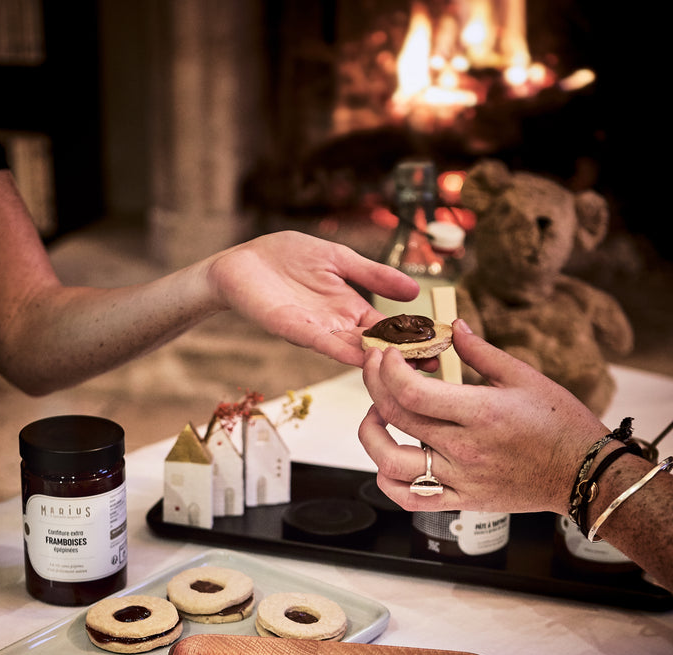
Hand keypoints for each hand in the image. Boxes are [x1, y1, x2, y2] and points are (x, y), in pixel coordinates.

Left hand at [205, 230, 420, 366]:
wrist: (240, 263)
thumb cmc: (285, 258)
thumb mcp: (338, 258)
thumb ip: (373, 275)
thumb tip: (414, 290)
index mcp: (350, 309)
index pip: (388, 329)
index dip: (412, 337)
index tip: (440, 347)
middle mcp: (336, 326)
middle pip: (375, 346)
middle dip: (401, 358)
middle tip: (433, 369)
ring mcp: (315, 330)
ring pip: (352, 350)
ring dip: (376, 360)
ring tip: (404, 370)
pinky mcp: (291, 328)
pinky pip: (320, 341)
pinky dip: (341, 350)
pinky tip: (361, 357)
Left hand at [358, 320, 606, 514]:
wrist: (583, 473)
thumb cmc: (559, 422)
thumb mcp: (524, 377)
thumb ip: (481, 352)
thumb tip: (453, 326)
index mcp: (480, 413)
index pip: (412, 392)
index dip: (389, 369)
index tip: (387, 354)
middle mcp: (464, 448)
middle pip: (396, 418)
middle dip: (374, 386)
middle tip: (375, 370)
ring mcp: (460, 479)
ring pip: (392, 464)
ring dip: (371, 437)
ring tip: (376, 417)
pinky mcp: (461, 500)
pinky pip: (410, 499)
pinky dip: (388, 482)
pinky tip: (388, 462)